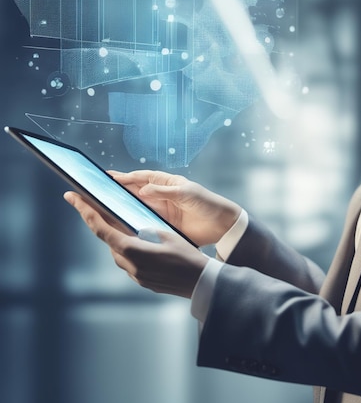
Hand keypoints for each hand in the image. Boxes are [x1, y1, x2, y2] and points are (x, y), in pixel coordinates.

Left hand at [64, 191, 208, 297]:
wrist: (201, 283)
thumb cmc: (188, 257)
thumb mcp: (167, 235)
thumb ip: (145, 230)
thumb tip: (132, 226)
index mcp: (133, 251)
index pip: (101, 229)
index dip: (85, 212)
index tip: (73, 198)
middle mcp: (130, 265)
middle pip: (109, 240)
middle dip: (104, 223)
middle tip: (99, 207)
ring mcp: (135, 276)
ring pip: (118, 251)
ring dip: (119, 237)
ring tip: (126, 224)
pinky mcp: (142, 281)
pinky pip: (129, 261)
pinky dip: (129, 249)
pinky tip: (140, 242)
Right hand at [107, 169, 242, 246]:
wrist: (221, 225)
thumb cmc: (207, 203)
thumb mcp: (187, 194)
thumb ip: (165, 192)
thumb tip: (143, 189)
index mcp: (167, 183)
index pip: (142, 178)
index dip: (126, 177)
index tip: (109, 177)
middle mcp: (161, 195)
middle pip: (134, 191)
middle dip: (117, 190)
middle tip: (97, 190)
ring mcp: (160, 210)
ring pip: (136, 206)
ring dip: (121, 206)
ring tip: (102, 206)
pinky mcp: (162, 224)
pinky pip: (143, 221)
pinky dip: (131, 222)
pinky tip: (119, 224)